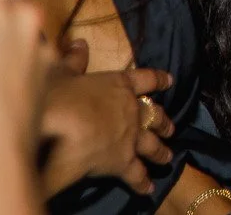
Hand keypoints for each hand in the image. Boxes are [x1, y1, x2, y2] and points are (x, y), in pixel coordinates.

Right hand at [37, 44, 174, 197]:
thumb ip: (74, 59)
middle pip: (154, 114)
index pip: (145, 79)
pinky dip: (143, 182)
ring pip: (152, 144)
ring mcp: (130, 136)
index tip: (169, 80)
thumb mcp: (62, 72)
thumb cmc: (59, 94)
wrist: (60, 126)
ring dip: (160, 151)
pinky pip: (136, 174)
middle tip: (171, 127)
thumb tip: (79, 43)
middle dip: (163, 121)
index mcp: (119, 84)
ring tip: (168, 157)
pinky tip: (149, 188)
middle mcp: (130, 110)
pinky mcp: (122, 162)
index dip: (158, 79)